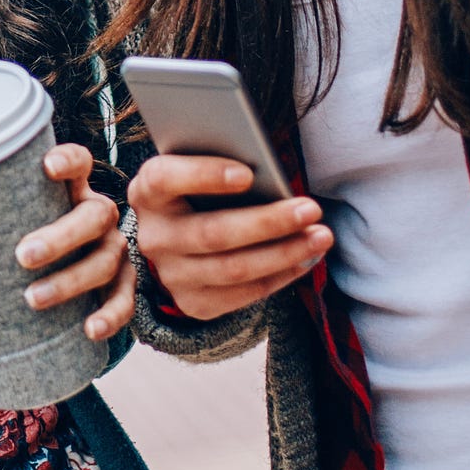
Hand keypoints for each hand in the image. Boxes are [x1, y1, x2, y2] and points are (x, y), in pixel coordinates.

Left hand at [13, 144, 132, 341]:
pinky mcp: (123, 282)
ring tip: (32, 299)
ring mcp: (114, 248)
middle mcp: (97, 214)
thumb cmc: (20, 237)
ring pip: (106, 259)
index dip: (69, 160)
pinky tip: (89, 329)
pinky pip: (125, 298)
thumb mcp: (1, 220)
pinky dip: (111, 314)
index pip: (79, 162)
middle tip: (22, 256)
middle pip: (93, 216)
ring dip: (71, 281)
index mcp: (70, 189)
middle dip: (61, 236)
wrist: (58, 273)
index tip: (46, 166)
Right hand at [126, 153, 330, 321]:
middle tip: (311, 209)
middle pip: (212, 233)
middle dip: (268, 222)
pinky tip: (307, 258)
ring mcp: (171, 274)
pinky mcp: (192, 302)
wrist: (179, 241)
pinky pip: (244, 294)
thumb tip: (269, 176)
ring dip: (285, 253)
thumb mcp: (199, 171)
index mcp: (148, 192)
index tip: (248, 174)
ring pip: (234, 269)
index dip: (204, 176)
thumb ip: (221, 167)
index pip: (164, 179)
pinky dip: (281, 275)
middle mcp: (153, 236)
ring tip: (321, 236)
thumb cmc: (200, 192)